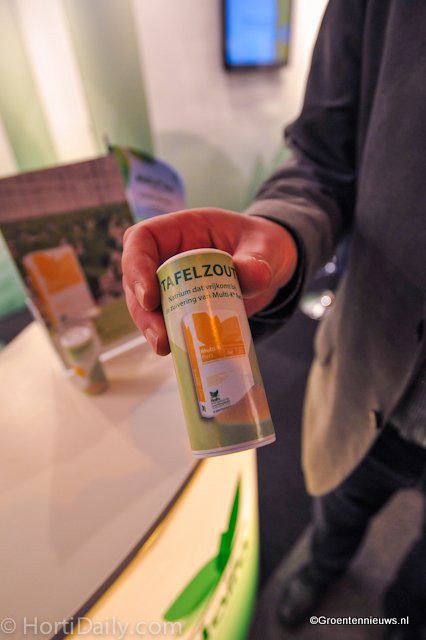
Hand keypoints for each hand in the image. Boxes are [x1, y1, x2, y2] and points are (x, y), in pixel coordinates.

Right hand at [122, 208, 297, 354]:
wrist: (273, 266)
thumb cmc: (264, 245)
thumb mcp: (267, 246)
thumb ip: (259, 258)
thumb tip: (252, 275)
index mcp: (182, 229)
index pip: (142, 238)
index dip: (136, 266)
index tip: (149, 298)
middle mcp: (170, 255)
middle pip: (137, 279)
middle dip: (142, 311)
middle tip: (160, 337)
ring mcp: (172, 282)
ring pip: (146, 305)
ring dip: (151, 329)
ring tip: (166, 349)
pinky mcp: (181, 305)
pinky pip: (165, 321)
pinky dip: (169, 337)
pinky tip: (180, 353)